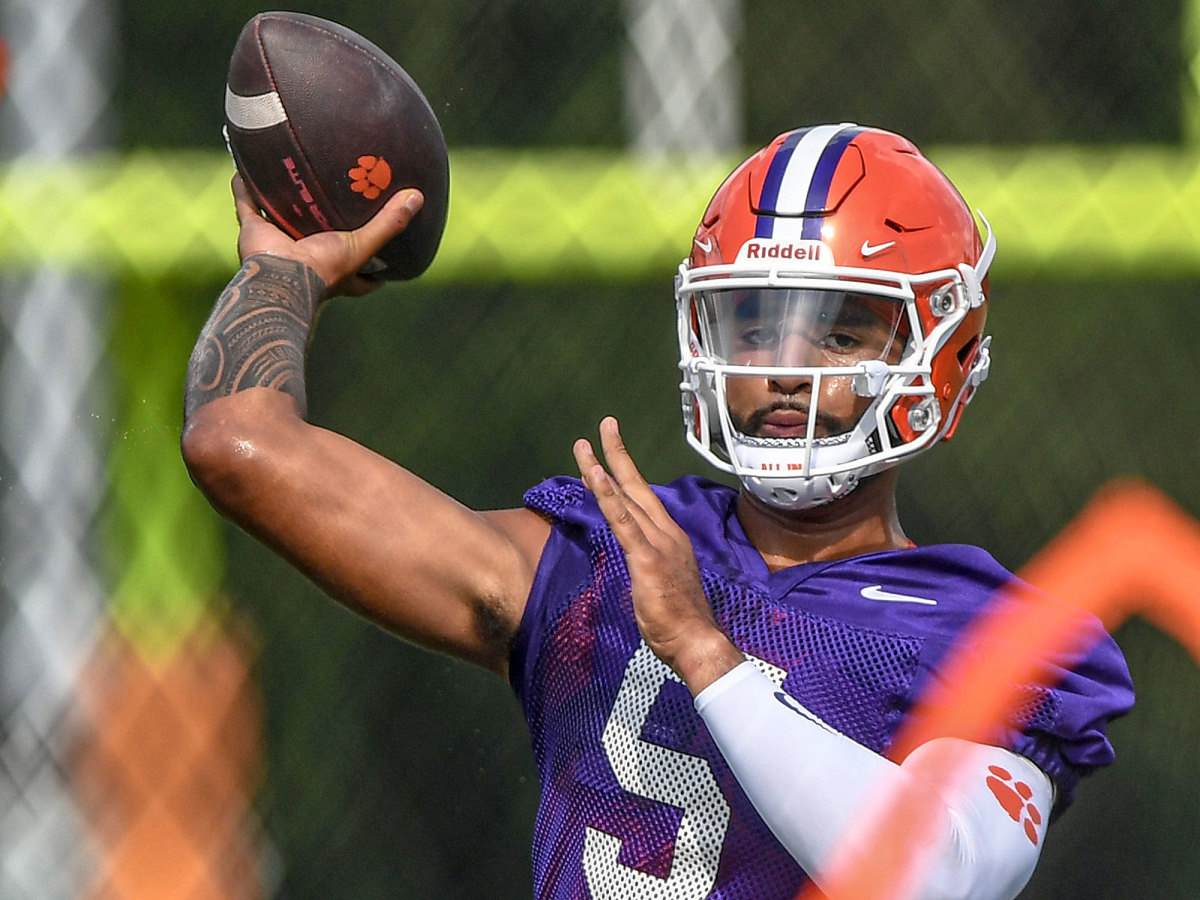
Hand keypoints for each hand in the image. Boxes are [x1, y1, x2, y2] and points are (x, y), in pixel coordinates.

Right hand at [231, 174, 424, 297]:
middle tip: (339, 202)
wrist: (278, 278)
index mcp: (338, 271)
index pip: (363, 275)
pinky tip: (244, 167)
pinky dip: (244, 188)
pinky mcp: (255, 232)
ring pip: (281, 220)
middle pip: (321, 242)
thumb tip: (418, 197)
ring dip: (282, 203)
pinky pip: (247, 205)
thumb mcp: (363, 246)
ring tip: (291, 178)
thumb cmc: (323, 268)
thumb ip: (390, 224)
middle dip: (326, 227)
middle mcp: (308, 258)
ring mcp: (279, 244)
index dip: (375, 269)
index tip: (390, 260)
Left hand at [574, 417, 743, 693]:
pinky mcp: (647, 558)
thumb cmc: (680, 622)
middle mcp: (666, 533)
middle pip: (636, 485)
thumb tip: (641, 564)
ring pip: (625, 497)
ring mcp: (657, 543)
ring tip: (583, 445)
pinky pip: (622, 521)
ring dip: (601, 468)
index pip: (644, 498)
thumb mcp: (662, 585)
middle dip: (617, 453)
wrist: (699, 642)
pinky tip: (593, 477)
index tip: (612, 451)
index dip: (627, 472)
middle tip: (604, 424)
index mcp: (670, 538)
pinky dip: (607, 496)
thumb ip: (650, 567)